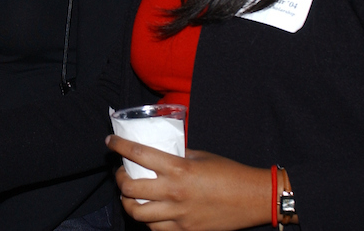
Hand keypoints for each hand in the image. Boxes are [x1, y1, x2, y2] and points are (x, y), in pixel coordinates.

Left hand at [107, 135, 269, 230]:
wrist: (253, 198)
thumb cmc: (229, 173)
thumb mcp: (200, 156)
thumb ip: (177, 155)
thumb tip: (158, 152)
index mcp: (178, 168)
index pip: (138, 154)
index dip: (119, 146)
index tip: (110, 142)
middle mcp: (174, 192)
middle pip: (130, 189)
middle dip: (119, 180)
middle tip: (122, 173)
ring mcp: (178, 215)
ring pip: (137, 213)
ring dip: (128, 202)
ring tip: (130, 195)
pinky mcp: (185, 230)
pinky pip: (155, 229)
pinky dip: (147, 220)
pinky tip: (148, 212)